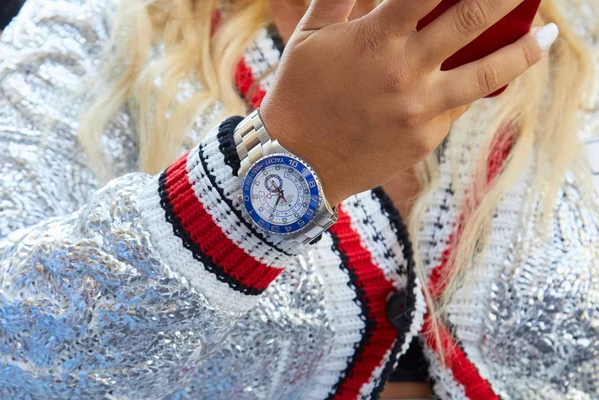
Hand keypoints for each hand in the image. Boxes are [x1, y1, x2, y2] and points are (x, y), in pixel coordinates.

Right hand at [260, 0, 554, 205]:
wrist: (296, 164)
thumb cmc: (298, 93)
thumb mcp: (311, 37)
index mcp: (374, 38)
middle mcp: (403, 71)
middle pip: (473, 19)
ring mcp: (418, 109)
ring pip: (487, 73)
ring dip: (523, 50)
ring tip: (545, 37)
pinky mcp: (424, 139)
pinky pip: (459, 106)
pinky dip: (474, 88)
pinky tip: (486, 76)